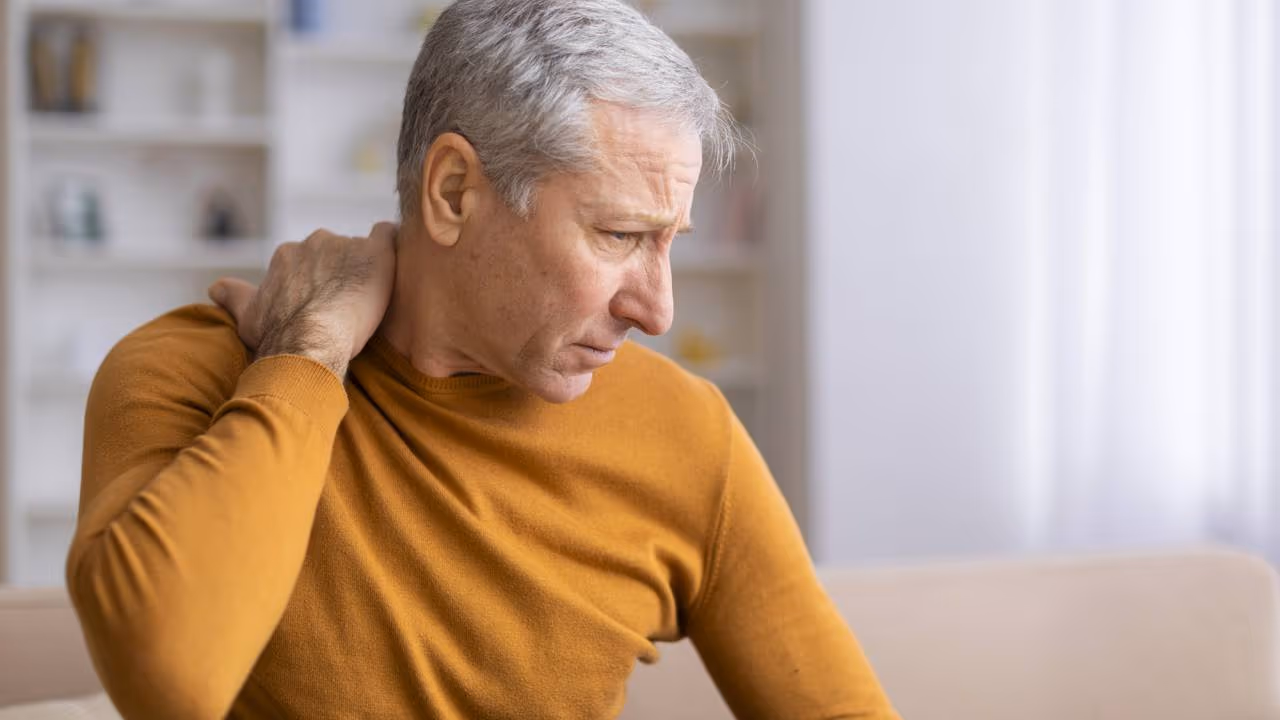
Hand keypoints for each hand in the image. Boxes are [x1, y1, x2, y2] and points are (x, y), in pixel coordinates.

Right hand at [207, 222, 397, 378]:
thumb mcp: (248, 318)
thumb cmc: (278, 334)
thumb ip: (234, 297)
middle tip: (351, 303)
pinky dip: (393, 243)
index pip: (307, 260)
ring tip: (376, 296)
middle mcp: (314, 242)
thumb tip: (216, 287)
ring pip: (361, 249)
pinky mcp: (375, 252)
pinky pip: (388, 234)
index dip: (318, 281)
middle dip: (341, 272)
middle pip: (334, 251)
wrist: (310, 339)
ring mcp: (345, 244)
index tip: (325, 302)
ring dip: (367, 267)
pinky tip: (398, 260)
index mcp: (287, 255)